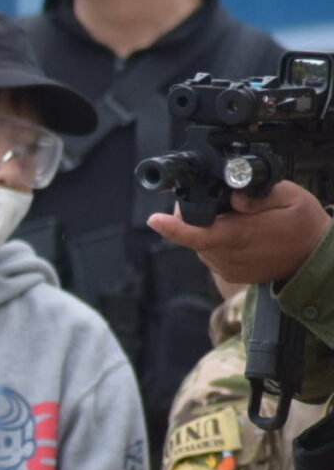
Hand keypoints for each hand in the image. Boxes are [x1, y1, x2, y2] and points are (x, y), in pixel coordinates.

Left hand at [149, 181, 329, 287]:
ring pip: (202, 243)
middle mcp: (228, 256)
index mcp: (241, 235)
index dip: (175, 227)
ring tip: (238, 218)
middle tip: (220, 202)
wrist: (314, 258)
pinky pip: (212, 253)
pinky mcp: (229, 274)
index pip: (199, 233)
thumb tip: (235, 196)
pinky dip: (219, 241)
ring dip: (210, 228)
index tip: (155, 219)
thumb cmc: (303, 225)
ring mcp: (227, 268)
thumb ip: (260, 195)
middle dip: (197, 215)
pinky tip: (239, 233)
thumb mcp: (291, 198)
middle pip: (195, 233)